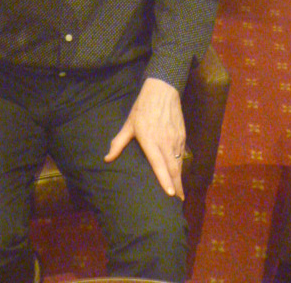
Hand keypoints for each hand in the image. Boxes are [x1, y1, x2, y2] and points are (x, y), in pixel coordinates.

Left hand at [104, 78, 185, 199]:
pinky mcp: (183, 135)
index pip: (159, 164)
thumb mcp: (129, 124)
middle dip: (177, 186)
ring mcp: (176, 138)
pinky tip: (179, 172)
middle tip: (178, 200)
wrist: (163, 90)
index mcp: (150, 139)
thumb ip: (119, 142)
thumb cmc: (142, 108)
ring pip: (179, 163)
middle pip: (173, 168)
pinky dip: (181, 165)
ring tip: (179, 191)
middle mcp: (165, 141)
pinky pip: (182, 154)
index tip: (171, 194)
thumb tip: (107, 158)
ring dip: (180, 177)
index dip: (165, 180)